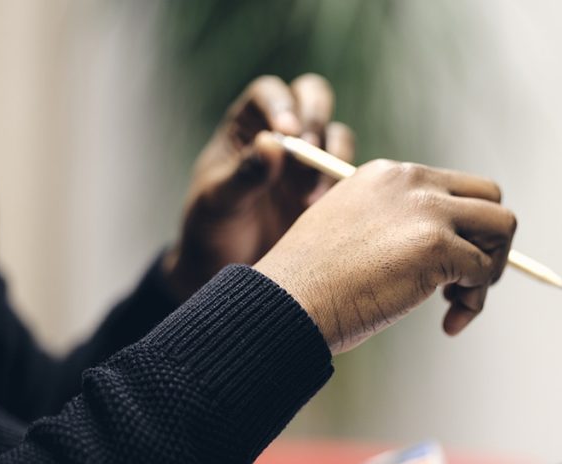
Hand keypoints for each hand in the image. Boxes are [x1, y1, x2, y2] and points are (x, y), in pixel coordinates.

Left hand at [163, 74, 354, 299]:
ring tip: (311, 196)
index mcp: (247, 126)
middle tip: (310, 149)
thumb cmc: (211, 229)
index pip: (269, 94)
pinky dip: (345, 185)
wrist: (229, 272)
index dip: (281, 106)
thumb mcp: (218, 203)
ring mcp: (308, 161)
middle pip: (312, 97)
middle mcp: (283, 135)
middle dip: (316, 117)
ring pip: (336, 134)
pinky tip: (327, 210)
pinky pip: (349, 174)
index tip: (287, 133)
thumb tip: (272, 143)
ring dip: (332, 155)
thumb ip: (244, 174)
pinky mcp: (329, 189)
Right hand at [253, 160, 516, 354]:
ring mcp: (426, 210)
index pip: (455, 190)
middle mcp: (411, 181)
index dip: (461, 233)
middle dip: (488, 245)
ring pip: (502, 227)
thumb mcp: (353, 235)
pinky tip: (448, 323)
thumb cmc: (312, 286)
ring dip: (491, 271)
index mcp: (388, 175)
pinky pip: (486, 271)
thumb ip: (395, 228)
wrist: (287, 303)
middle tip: (461, 285)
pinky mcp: (437, 244)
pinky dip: (475, 302)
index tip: (442, 271)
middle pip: (490, 198)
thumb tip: (448, 251)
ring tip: (457, 303)